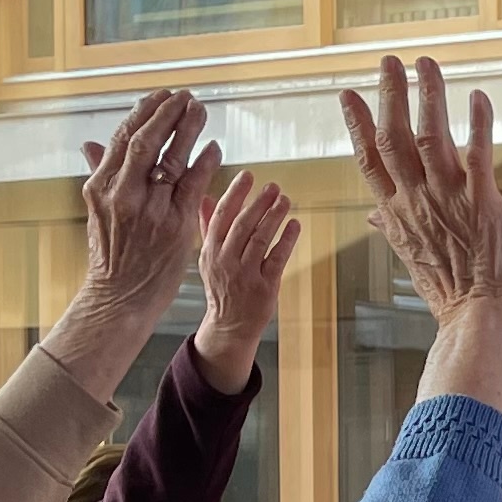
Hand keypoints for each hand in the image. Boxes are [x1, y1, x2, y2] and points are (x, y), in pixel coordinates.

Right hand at [39, 89, 216, 401]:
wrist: (120, 297)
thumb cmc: (112, 252)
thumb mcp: (97, 210)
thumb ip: (99, 173)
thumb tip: (90, 142)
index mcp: (100, 186)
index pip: (123, 138)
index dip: (145, 112)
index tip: (161, 96)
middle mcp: (123, 194)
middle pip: (147, 142)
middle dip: (168, 114)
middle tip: (186, 96)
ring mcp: (150, 210)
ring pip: (172, 159)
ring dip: (189, 131)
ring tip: (201, 111)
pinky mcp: (175, 225)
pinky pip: (194, 186)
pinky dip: (206, 163)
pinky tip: (215, 147)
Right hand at [191, 166, 299, 389]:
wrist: (229, 326)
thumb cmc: (221, 288)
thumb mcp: (208, 257)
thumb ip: (209, 227)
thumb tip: (207, 197)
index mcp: (210, 252)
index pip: (221, 217)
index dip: (235, 194)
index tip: (247, 176)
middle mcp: (226, 261)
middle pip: (242, 226)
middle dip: (258, 203)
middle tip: (272, 186)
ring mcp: (245, 275)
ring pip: (260, 239)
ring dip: (274, 217)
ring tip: (285, 200)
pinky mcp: (265, 287)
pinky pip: (277, 259)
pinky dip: (286, 240)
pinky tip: (294, 225)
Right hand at [339, 54, 501, 417]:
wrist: (481, 318)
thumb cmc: (452, 290)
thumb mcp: (413, 257)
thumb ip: (393, 228)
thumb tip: (376, 214)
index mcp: (397, 213)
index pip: (367, 160)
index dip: (355, 124)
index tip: (345, 93)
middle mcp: (416, 201)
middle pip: (394, 138)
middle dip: (389, 96)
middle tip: (386, 61)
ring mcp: (448, 200)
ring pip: (432, 136)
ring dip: (429, 96)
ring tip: (425, 63)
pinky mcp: (483, 202)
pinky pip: (478, 154)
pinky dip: (478, 123)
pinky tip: (478, 95)